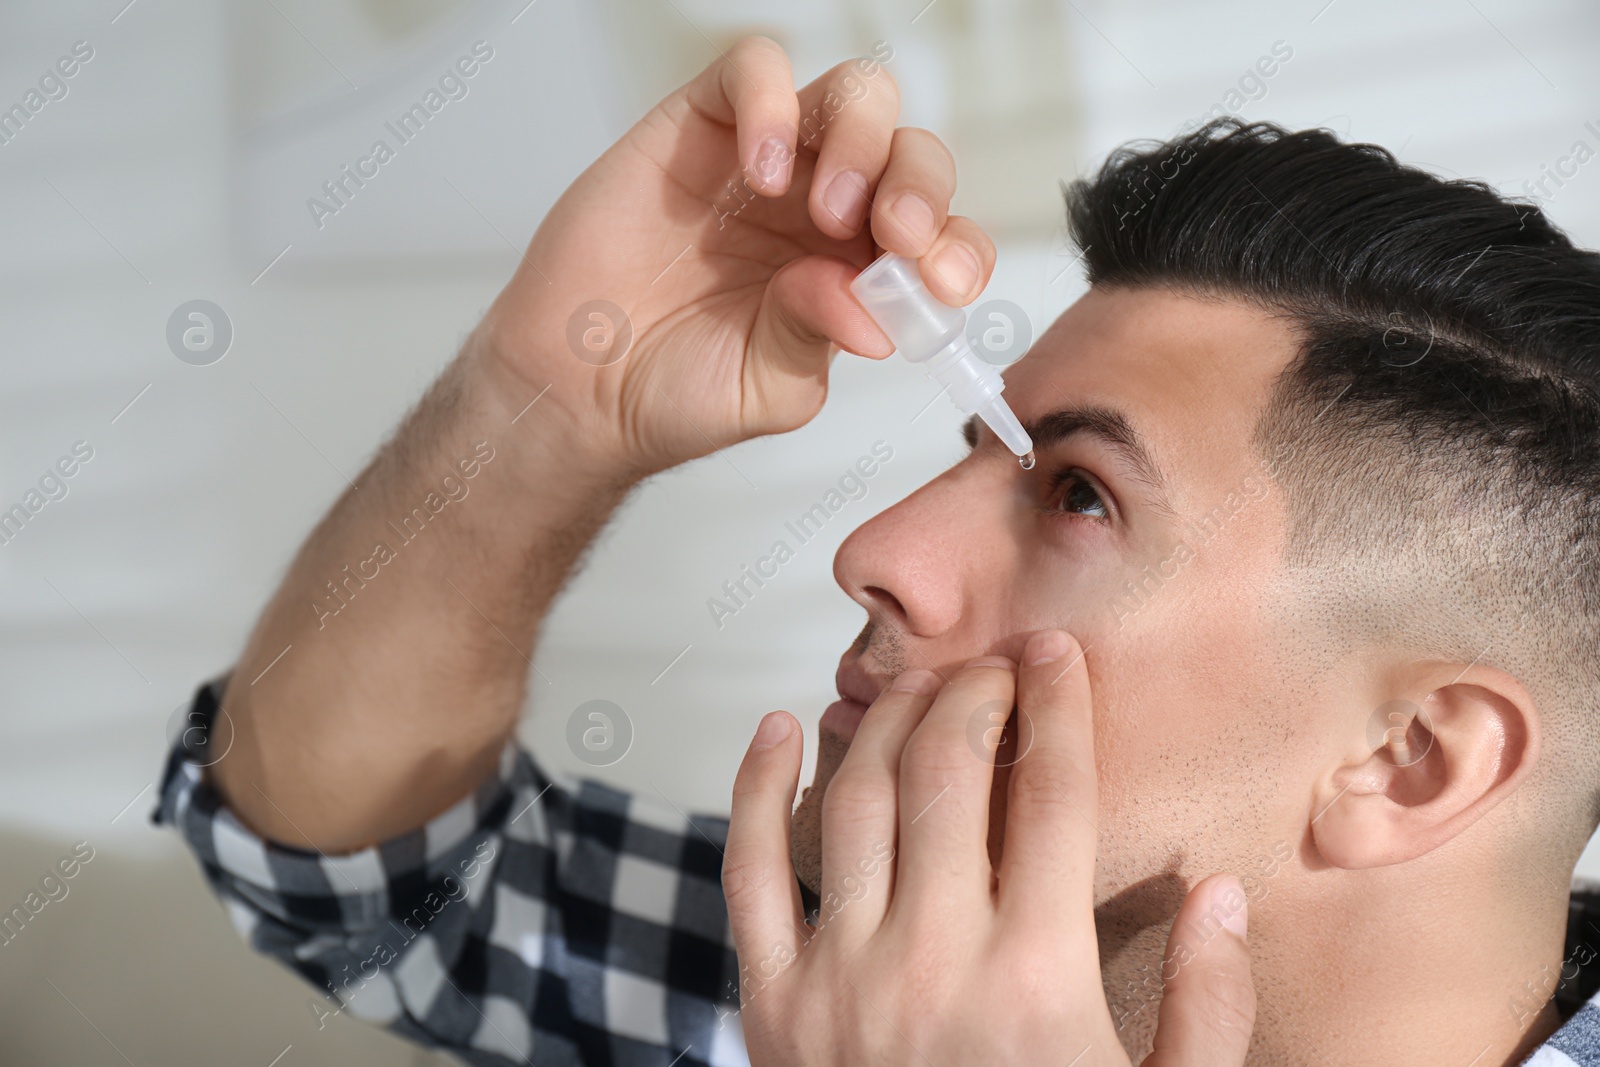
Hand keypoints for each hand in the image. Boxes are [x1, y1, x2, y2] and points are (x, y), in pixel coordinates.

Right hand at [471, 36, 995, 476]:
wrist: (575, 386)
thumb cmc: (672, 390)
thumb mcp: (767, 388)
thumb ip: (818, 337)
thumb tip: (870, 308)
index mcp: (859, 274)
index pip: (940, 238)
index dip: (957, 249)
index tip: (946, 282)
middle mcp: (825, 211)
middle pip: (911, 155)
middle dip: (921, 189)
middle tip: (892, 236)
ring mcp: (769, 163)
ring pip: (855, 98)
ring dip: (863, 142)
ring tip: (825, 208)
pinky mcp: (703, 126)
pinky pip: (756, 71)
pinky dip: (773, 103)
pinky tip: (762, 169)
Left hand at [723, 630, 1256, 1065]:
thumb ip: (1207, 1012)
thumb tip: (1221, 892)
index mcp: (1038, 981)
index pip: (1054, 797)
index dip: (1060, 708)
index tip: (1059, 655)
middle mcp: (933, 960)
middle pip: (952, 774)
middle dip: (976, 696)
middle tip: (995, 666)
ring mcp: (840, 978)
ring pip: (857, 800)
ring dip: (888, 723)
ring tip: (918, 686)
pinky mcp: (771, 1006)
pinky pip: (747, 871)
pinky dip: (755, 789)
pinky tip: (780, 727)